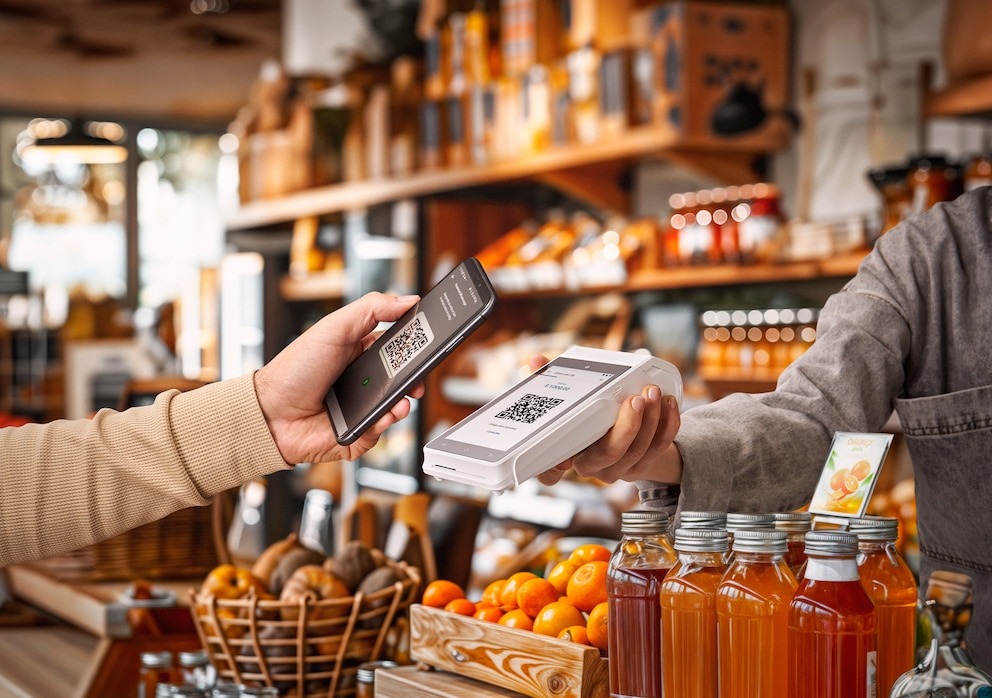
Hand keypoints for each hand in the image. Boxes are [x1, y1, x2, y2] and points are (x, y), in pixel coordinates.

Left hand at [253, 292, 424, 463]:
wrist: (271, 415)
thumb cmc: (294, 370)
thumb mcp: (333, 328)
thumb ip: (372, 309)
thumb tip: (407, 300)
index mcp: (359, 352)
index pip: (397, 346)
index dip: (414, 345)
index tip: (428, 343)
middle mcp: (363, 380)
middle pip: (403, 378)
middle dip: (415, 378)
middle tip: (417, 378)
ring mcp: (362, 407)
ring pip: (397, 406)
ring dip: (402, 403)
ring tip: (399, 401)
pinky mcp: (360, 433)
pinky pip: (383, 430)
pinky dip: (384, 424)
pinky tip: (378, 417)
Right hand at [528, 354, 683, 485]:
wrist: (621, 435)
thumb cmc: (588, 415)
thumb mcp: (569, 398)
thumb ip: (549, 379)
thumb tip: (535, 360)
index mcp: (567, 451)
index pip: (548, 472)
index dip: (551, 471)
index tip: (562, 458)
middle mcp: (592, 466)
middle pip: (610, 453)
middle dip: (627, 426)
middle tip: (635, 398)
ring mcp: (619, 469)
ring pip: (639, 451)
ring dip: (651, 421)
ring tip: (653, 392)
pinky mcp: (642, 465)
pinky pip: (659, 449)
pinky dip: (668, 426)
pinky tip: (668, 404)